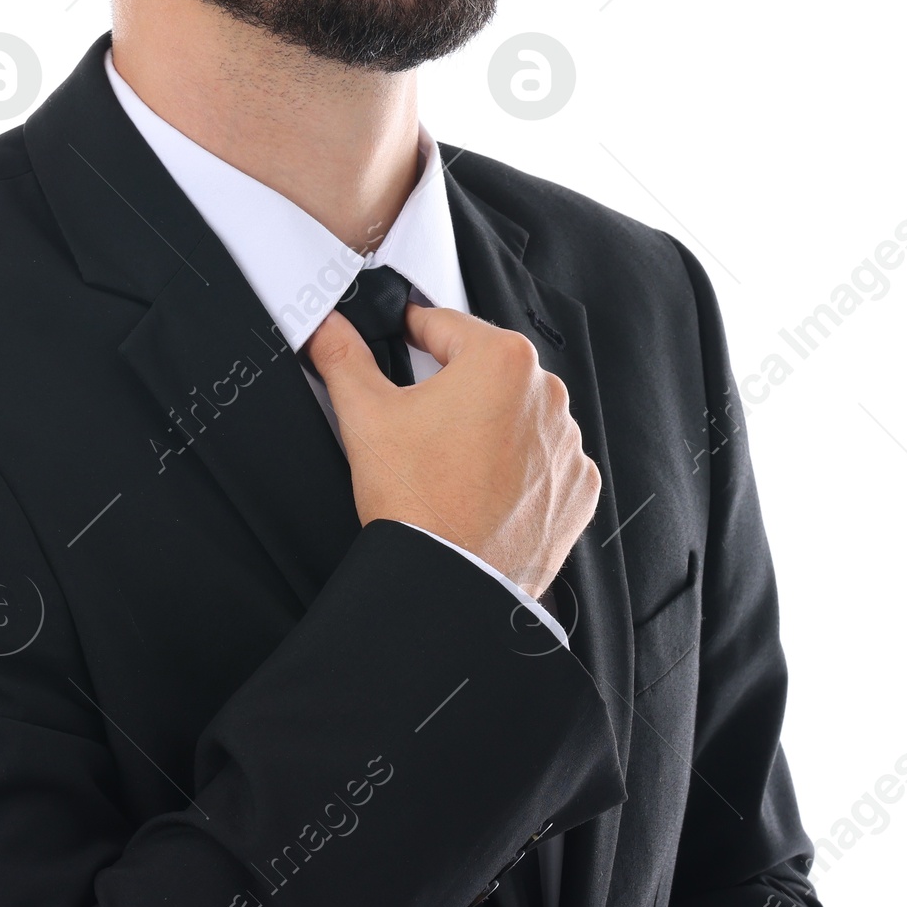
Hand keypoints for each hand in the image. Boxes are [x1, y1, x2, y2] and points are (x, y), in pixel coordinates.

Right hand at [303, 302, 599, 599]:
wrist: (451, 581)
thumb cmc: (419, 504)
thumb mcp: (365, 416)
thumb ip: (343, 357)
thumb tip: (329, 329)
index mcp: (501, 361)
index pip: (446, 325)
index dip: (412, 331)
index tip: (403, 337)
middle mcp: (546, 395)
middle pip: (486, 371)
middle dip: (453, 386)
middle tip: (419, 420)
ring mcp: (567, 443)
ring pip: (517, 414)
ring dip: (489, 425)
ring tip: (450, 461)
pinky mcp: (576, 485)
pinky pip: (544, 458)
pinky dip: (518, 466)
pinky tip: (481, 484)